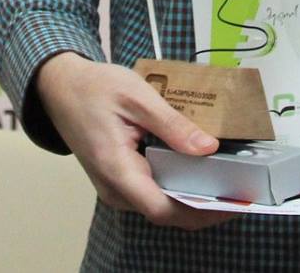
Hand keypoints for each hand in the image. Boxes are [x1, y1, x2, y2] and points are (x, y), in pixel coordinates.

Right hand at [33, 53, 237, 229]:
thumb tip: (207, 149)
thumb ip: (173, 125)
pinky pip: (152, 192)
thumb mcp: (137, 97)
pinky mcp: (119, 180)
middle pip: (166, 212)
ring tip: (226, 181)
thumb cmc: (95, 88)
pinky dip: (177, 187)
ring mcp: (115, 187)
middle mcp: (115, 189)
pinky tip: (198, 172)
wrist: (60, 87)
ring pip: (160, 204)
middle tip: (239, 190)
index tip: (233, 203)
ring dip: (192, 198)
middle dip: (204, 207)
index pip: (163, 209)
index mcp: (117, 170)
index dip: (201, 211)